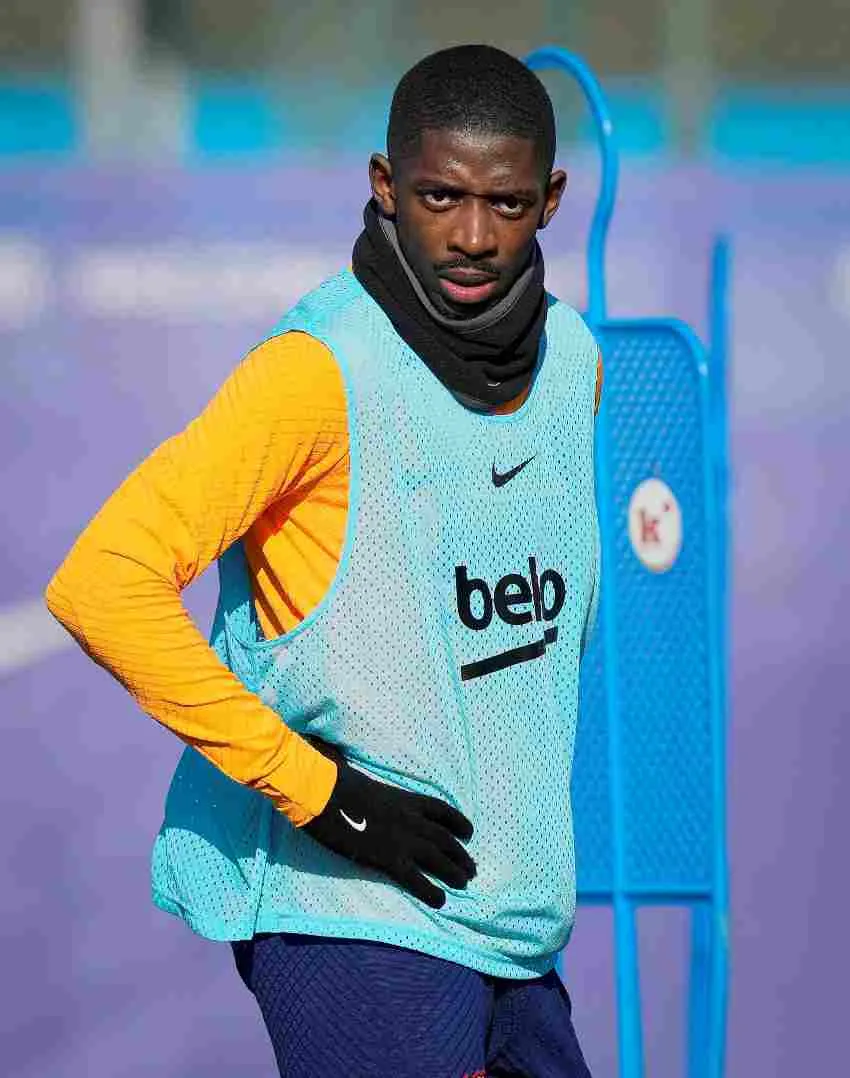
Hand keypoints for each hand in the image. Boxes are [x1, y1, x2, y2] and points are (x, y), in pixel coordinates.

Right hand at [302, 739, 475, 908]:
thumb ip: (373, 786)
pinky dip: (431, 891)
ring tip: (464, 883)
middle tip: (471, 868)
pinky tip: (441, 901)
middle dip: (461, 854)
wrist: (325, 794)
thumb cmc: (337, 782)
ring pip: (438, 858)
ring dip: (455, 872)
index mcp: (405, 798)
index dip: (458, 822)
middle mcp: (410, 819)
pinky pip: (416, 879)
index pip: (441, 810)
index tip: (469, 833)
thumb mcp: (365, 780)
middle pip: (445, 838)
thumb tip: (359, 775)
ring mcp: (402, 839)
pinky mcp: (388, 858)